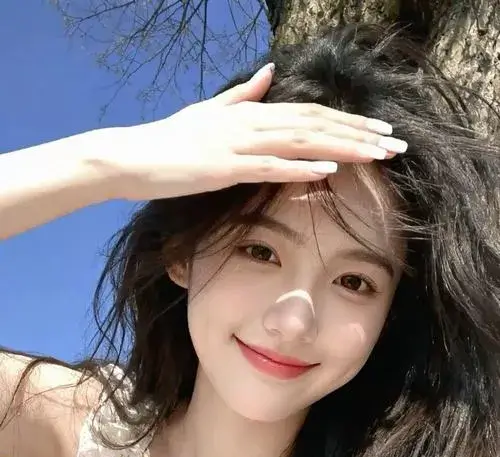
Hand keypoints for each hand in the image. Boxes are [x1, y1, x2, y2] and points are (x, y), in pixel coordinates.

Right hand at [101, 63, 405, 201]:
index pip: (311, 113)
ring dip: (342, 147)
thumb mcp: (210, 114)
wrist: (131, 158)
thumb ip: (243, 96)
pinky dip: (301, 166)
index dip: (349, 121)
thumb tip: (269, 73)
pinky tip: (329, 169)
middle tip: (396, 145)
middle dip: (360, 134)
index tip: (381, 132)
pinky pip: (270, 166)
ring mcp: (239, 144)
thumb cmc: (170, 142)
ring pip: (301, 141)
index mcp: (251, 113)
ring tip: (377, 155)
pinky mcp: (225, 168)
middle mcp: (251, 123)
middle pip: (316, 124)